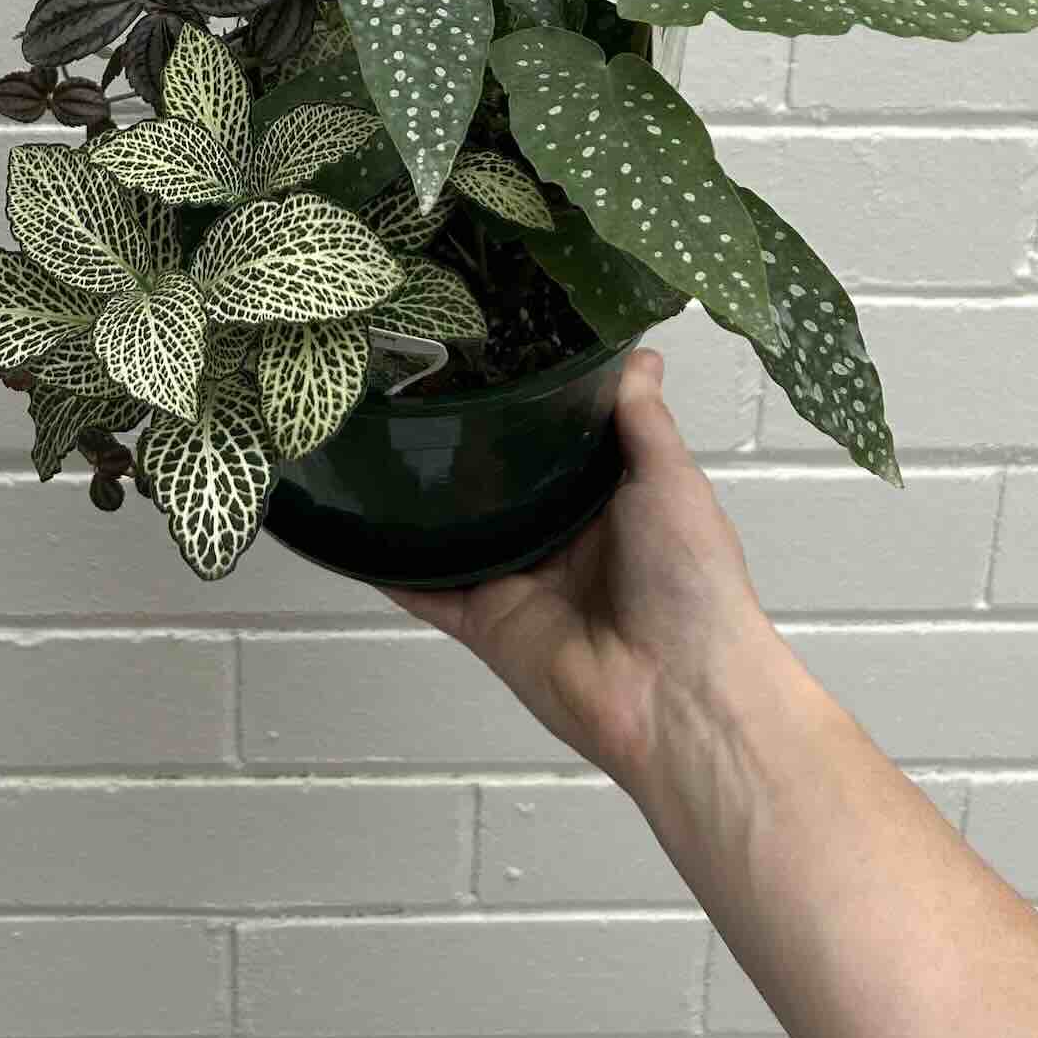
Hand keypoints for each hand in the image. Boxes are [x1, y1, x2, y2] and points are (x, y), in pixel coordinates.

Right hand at [385, 345, 776, 790]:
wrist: (677, 692)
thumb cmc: (689, 578)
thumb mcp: (672, 481)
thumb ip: (642, 420)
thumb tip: (639, 351)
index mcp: (606, 501)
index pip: (556, 441)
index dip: (526, 401)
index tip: (485, 345)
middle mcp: (558, 536)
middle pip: (498, 483)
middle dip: (463, 444)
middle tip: (408, 377)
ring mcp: (516, 580)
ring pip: (454, 531)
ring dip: (418, 499)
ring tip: (369, 434)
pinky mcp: (482, 621)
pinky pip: (424, 591)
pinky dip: (386, 568)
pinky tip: (348, 528)